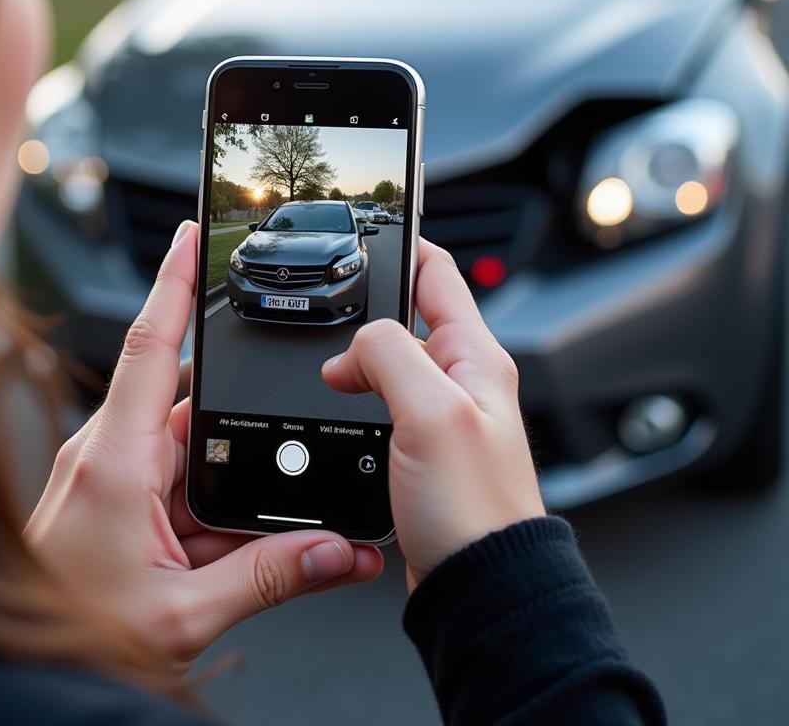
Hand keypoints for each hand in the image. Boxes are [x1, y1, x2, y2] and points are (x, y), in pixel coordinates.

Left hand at [24, 221, 382, 669]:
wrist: (13, 668)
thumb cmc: (69, 636)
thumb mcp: (182, 615)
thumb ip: (268, 578)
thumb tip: (336, 552)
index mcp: (115, 461)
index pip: (152, 345)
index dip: (174, 282)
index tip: (193, 235)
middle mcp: (111, 455)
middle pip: (197, 415)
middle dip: (245, 442)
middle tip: (280, 488)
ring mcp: (113, 477)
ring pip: (195, 458)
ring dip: (228, 497)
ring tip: (235, 554)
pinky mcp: (117, 500)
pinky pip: (180, 487)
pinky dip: (210, 517)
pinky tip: (223, 558)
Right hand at [322, 238, 544, 591]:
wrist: (477, 586)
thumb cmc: (473, 509)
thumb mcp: (430, 412)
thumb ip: (391, 356)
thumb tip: (354, 348)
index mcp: (474, 357)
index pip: (438, 273)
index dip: (405, 241)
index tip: (375, 220)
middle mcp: (461, 380)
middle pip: (408, 315)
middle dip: (366, 307)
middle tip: (330, 311)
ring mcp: (441, 415)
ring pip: (390, 361)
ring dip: (357, 357)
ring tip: (329, 368)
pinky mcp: (420, 448)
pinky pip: (382, 402)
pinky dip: (355, 396)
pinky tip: (337, 408)